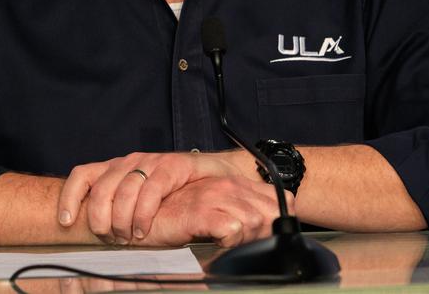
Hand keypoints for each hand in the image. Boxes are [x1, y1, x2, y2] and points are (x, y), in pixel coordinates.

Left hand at [59, 151, 240, 243]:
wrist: (213, 175)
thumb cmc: (173, 193)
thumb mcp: (137, 200)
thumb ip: (116, 208)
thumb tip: (90, 233)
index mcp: (115, 169)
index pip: (82, 175)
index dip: (70, 197)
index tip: (66, 223)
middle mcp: (129, 162)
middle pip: (101, 189)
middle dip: (101, 220)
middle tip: (110, 239)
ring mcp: (150, 161)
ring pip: (124, 190)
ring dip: (122, 221)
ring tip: (129, 238)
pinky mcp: (171, 165)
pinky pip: (151, 190)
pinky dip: (144, 214)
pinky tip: (144, 230)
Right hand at [142, 176, 277, 247]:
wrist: (145, 214)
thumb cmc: (180, 215)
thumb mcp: (217, 211)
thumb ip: (242, 216)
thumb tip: (267, 233)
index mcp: (237, 183)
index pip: (282, 201)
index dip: (279, 223)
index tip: (265, 236)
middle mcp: (230, 185)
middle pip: (272, 214)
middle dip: (265, 235)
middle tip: (244, 245)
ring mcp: (216, 195)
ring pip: (255, 222)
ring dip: (247, 240)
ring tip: (230, 244)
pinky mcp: (202, 210)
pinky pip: (233, 229)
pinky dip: (230, 242)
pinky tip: (217, 244)